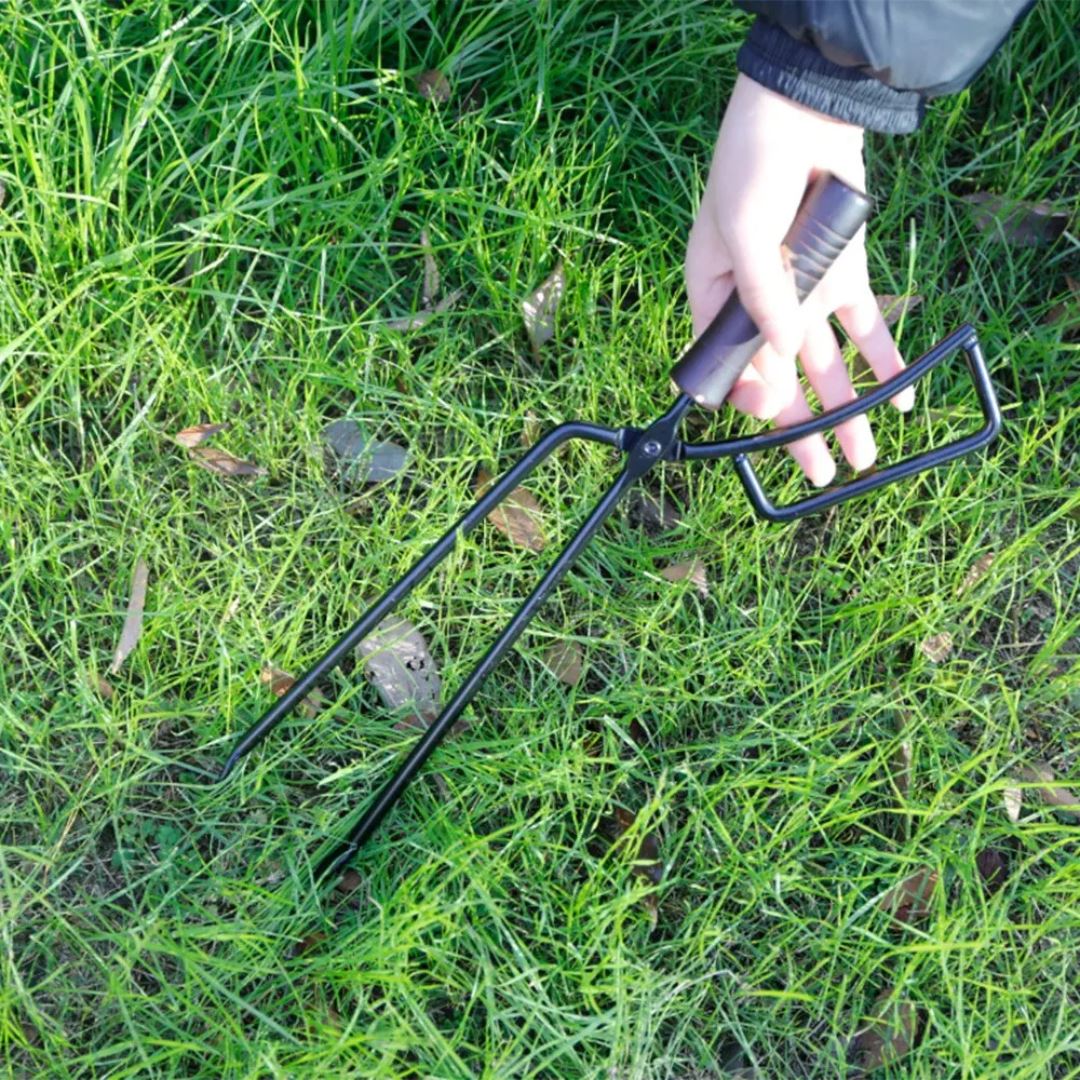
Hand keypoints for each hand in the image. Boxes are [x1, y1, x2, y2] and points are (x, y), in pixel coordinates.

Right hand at [685, 74, 913, 486]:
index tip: (769, 417)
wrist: (803, 112)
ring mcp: (803, 296)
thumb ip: (762, 297)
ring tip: (863, 453)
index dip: (746, 400)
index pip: (726, 368)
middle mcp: (759, 308)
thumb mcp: (741, 232)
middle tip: (818, 472)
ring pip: (825, 365)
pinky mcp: (842, 278)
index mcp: (715, 300)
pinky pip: (863, 328)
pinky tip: (898, 394)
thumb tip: (782, 359)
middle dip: (800, 428)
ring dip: (844, 408)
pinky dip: (882, 359)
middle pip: (779, 380)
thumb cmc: (751, 169)